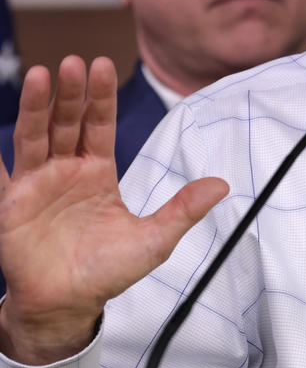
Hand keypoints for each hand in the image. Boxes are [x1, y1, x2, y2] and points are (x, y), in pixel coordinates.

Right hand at [0, 56, 227, 364]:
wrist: (69, 305)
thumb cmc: (108, 270)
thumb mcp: (154, 238)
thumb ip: (184, 209)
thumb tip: (223, 185)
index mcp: (97, 171)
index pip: (98, 124)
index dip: (101, 96)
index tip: (103, 66)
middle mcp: (65, 170)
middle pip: (67, 121)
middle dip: (71, 93)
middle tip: (73, 62)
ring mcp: (36, 184)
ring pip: (34, 136)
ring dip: (34, 106)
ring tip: (38, 74)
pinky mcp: (11, 204)